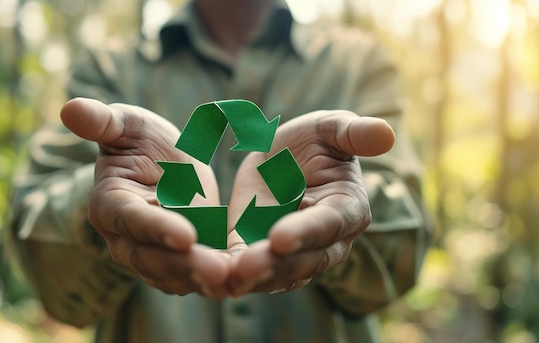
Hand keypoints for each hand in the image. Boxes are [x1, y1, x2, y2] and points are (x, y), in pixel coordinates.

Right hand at [61, 98, 229, 297]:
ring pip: (173, 275)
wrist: (163, 164)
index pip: (133, 220)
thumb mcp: (128, 124)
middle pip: (153, 258)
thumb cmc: (141, 140)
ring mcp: (148, 255)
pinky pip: (190, 278)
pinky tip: (236, 282)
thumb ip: (103, 121)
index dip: (158, 228)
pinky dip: (211, 283)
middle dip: (185, 265)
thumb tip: (69, 108)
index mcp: (110, 203)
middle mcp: (124, 238)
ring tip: (230, 280)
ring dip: (200, 280)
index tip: (187, 235)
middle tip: (218, 271)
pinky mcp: (174, 262)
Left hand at [227, 110, 394, 295]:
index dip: (305, 232)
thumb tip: (386, 134)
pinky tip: (214, 281)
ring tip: (229, 280)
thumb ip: (354, 133)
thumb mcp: (331, 128)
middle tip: (246, 266)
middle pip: (304, 260)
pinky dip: (233, 277)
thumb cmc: (314, 142)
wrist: (282, 158)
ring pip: (278, 274)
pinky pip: (250, 271)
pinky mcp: (261, 253)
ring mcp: (294, 253)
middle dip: (275, 265)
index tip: (279, 238)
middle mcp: (326, 241)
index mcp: (347, 209)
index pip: (328, 225)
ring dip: (254, 280)